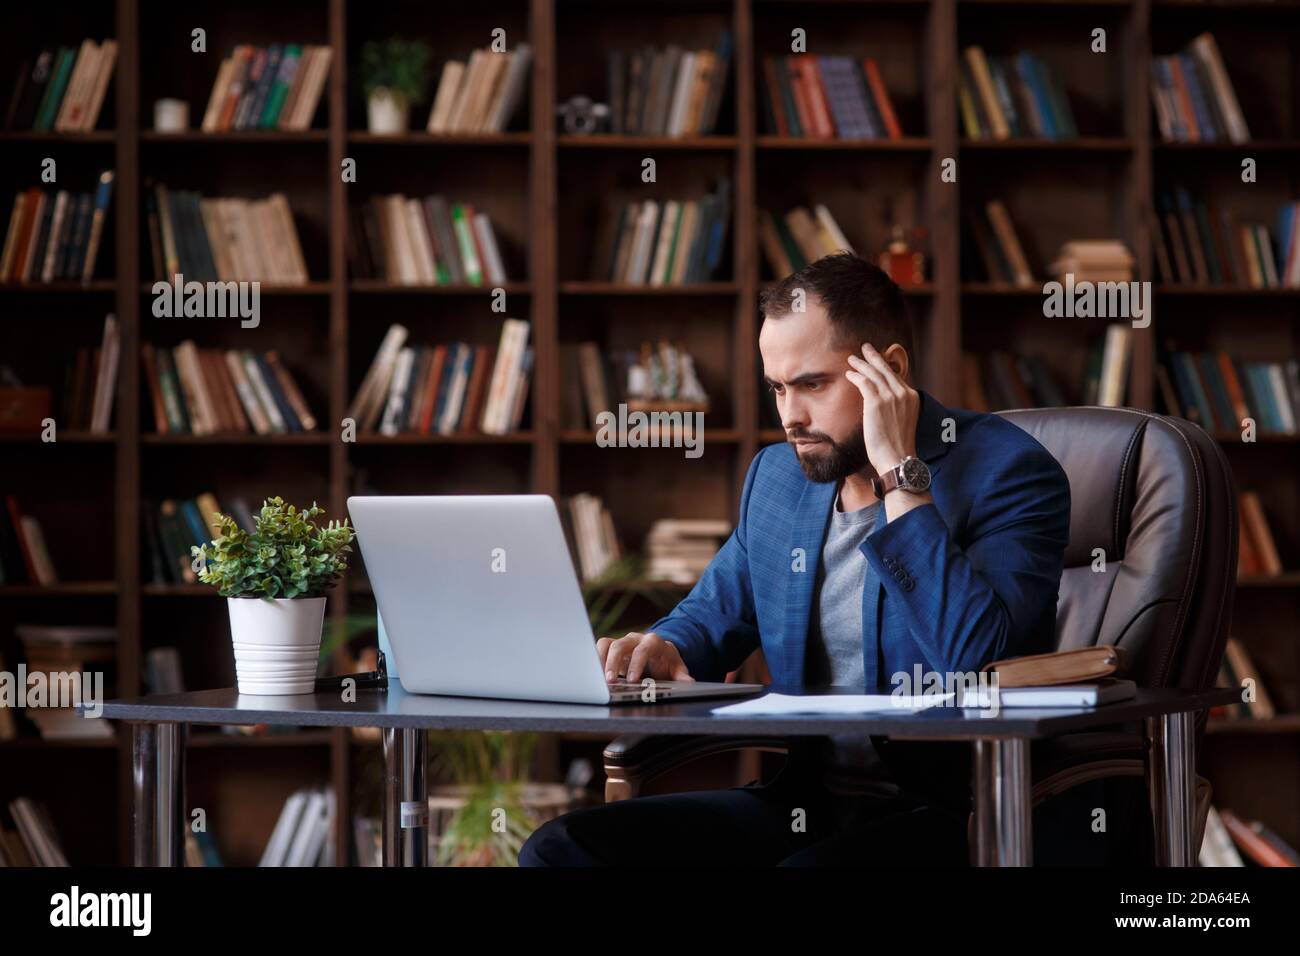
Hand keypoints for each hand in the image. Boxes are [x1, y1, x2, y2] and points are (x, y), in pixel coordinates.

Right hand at [596, 632, 694, 682]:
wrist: (660, 653)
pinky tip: (595, 675)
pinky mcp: (612, 647)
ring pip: (607, 644)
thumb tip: (688, 682)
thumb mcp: (677, 668)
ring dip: (601, 661)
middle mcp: (635, 639)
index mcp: (653, 642)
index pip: (643, 650)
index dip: (636, 664)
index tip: (631, 680)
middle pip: (620, 645)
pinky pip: (600, 647)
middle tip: (610, 681)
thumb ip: (681, 675)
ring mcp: (623, 642)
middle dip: (613, 663)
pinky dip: (596, 660)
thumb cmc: (667, 662)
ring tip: (599, 678)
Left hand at [845, 343, 919, 475]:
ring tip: (852, 359)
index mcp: (912, 397)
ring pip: (873, 373)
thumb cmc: (896, 446)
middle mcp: (903, 393)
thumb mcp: (902, 421)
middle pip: (886, 369)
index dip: (884, 367)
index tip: (876, 361)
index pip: (896, 376)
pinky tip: (849, 374)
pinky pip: (864, 382)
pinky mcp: (876, 402)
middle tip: (865, 347)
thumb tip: (881, 404)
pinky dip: (856, 375)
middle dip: (874, 356)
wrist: (897, 458)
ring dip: (861, 364)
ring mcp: (891, 396)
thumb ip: (895, 408)